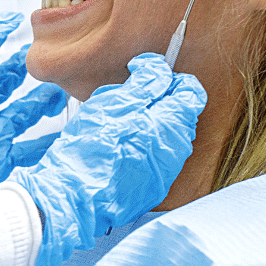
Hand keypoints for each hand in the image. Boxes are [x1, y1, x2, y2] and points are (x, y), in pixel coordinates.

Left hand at [0, 13, 66, 208]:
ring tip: (62, 90)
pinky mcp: (0, 160)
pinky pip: (28, 149)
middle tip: (46, 52)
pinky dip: (46, 144)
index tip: (12, 19)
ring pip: (24, 111)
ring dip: (43, 101)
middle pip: (6, 81)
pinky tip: (64, 137)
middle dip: (25, 67)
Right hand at [12, 53, 206, 265]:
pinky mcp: (151, 189)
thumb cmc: (89, 149)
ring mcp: (165, 173)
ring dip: (146, 128)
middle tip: (123, 102)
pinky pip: (152, 160)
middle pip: (177, 114)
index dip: (166, 78)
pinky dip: (139, 150)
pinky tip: (115, 152)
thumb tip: (159, 69)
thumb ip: (145, 82)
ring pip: (163, 138)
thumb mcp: (114, 103)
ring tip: (114, 129)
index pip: (191, 91)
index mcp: (172, 125)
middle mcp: (176, 150)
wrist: (73, 197)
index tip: (143, 76)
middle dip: (156, 103)